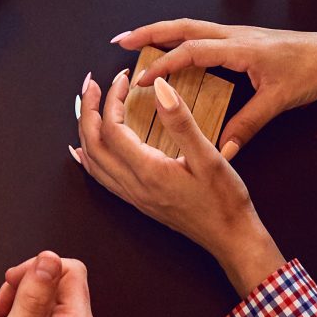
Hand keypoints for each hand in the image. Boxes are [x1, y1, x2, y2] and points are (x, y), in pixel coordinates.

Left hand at [71, 70, 286, 298]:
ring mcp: (134, 196)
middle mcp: (134, 186)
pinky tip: (88, 149)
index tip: (122, 78)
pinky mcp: (139, 200)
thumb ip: (181, 122)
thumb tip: (158, 88)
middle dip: (87, 110)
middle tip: (91, 84)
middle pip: (93, 144)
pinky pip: (102, 177)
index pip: (112, 129)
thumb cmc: (224, 200)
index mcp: (148, 172)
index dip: (111, 99)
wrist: (231, 238)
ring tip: (88, 105)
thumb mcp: (209, 157)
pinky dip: (90, 156)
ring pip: (93, 161)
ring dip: (85, 130)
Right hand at [108, 20, 316, 157]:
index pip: (190, 51)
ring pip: (190, 26)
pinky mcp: (241, 40)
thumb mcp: (278, 101)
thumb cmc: (309, 72)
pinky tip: (173, 48)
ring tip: (136, 40)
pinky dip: (180, 37)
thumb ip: (248, 124)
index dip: (162, 64)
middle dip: (148, 33)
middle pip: (182, 27)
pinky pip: (202, 34)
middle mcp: (233, 36)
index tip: (139, 79)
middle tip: (120, 40)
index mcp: (238, 48)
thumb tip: (224, 148)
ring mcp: (236, 35)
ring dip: (161, 32)